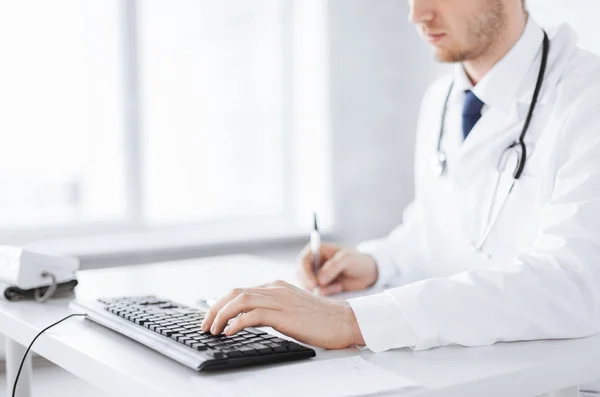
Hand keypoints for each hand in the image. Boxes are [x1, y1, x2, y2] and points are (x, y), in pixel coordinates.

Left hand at [200, 280, 364, 348]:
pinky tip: (229, 333)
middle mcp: (275, 289)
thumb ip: (275, 308)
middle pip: (235, 292)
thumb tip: (253, 319)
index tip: (212, 317)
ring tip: (213, 330)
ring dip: (221, 315)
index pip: (241, 290)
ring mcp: (280, 299)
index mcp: (277, 286)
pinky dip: (236, 323)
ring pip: (240, 300)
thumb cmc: (322, 319)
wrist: (344, 321)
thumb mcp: (293, 308)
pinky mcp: (284, 314)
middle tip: (205, 325)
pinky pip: (252, 315)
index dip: (222, 303)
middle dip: (215, 308)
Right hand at [297, 242, 377, 295]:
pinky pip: (316, 293)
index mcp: (316, 251)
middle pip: (301, 276)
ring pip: (308, 286)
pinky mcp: (321, 286)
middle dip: (311, 285)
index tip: (314, 284)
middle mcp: (312, 263)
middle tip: (325, 290)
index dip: (305, 273)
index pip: (302, 261)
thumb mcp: (347, 259)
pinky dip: (326, 294)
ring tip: (339, 286)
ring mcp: (315, 275)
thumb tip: (319, 280)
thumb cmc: (357, 260)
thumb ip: (333, 267)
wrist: (367, 273)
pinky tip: (339, 288)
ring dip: (321, 290)